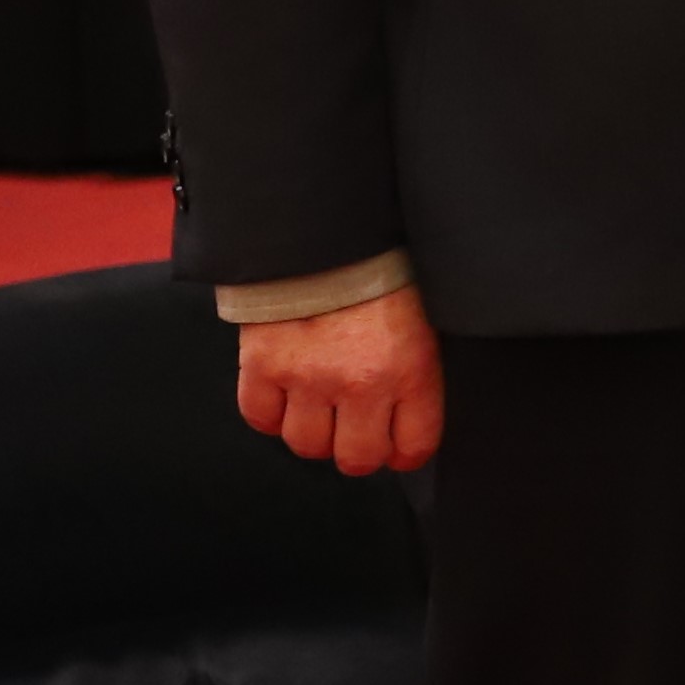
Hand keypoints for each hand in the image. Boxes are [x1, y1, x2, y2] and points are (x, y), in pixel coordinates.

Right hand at [237, 286, 445, 475]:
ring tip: (320, 408)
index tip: (399, 446)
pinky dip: (271, 413)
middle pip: (356, 459)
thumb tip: (407, 420)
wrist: (325, 226)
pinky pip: (260, 418)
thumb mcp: (424, 316)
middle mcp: (359, 382)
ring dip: (314, 432)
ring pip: (306, 445)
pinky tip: (284, 395)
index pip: (414, 445)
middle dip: (359, 450)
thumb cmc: (382, 267)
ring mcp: (307, 377)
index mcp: (411, 369)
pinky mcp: (261, 365)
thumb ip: (416, 369)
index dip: (406, 451)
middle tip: (357, 431)